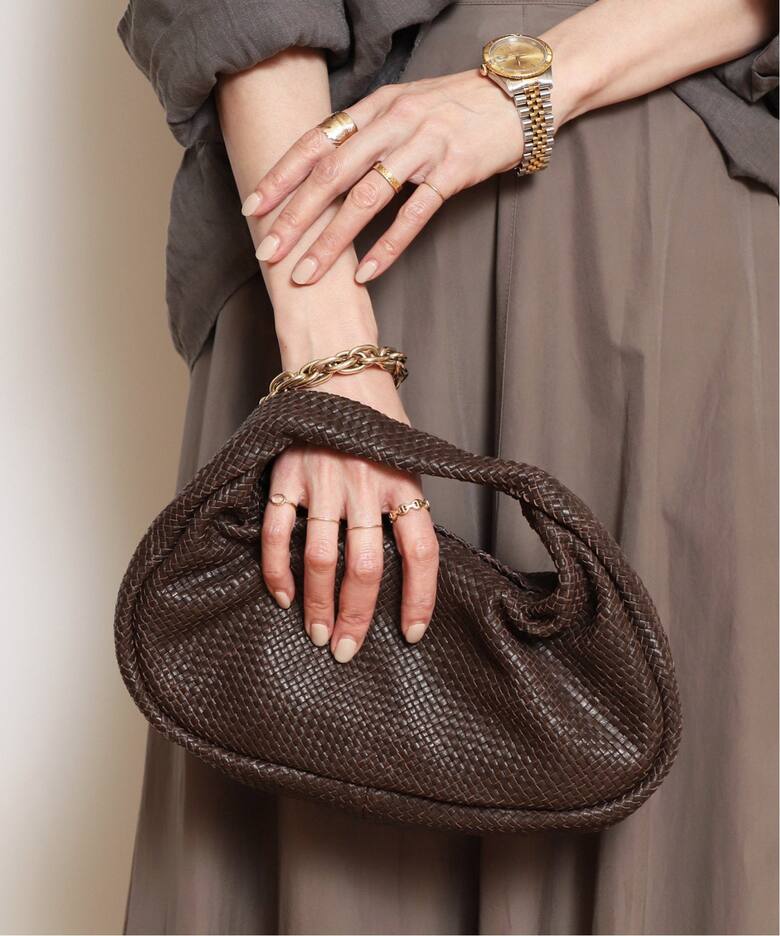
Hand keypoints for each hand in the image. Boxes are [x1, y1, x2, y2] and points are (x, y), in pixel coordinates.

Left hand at [242, 68, 553, 284]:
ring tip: (307, 275)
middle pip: (331, 175)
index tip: (252, 209)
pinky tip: (366, 272)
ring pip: (365, 198)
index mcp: (374, 108)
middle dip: (294, 217)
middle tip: (268, 252)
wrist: (517, 95)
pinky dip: (388, 246)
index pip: (315, 144)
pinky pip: (414, 214)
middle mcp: (393, 124)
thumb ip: (366, 132)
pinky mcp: (453, 171)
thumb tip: (326, 165)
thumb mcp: (403, 107)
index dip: (281, 177)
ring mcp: (423, 147)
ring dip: (331, 241)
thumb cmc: (455, 107)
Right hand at [260, 367, 438, 662]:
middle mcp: (366, 487)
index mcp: (404, 483)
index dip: (419, 598)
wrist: (338, 370)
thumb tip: (407, 565)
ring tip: (318, 634)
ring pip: (319, 559)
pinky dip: (277, 570)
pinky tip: (282, 596)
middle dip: (356, 617)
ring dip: (317, 604)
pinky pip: (277, 533)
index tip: (412, 633)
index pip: (420, 552)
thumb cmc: (378, 420)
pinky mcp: (287, 476)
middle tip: (348, 650)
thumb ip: (406, 503)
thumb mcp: (408, 458)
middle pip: (364, 567)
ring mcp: (324, 482)